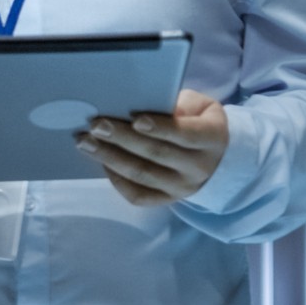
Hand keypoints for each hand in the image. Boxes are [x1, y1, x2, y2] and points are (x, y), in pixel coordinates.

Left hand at [76, 90, 229, 206]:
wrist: (219, 160)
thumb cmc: (201, 122)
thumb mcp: (201, 106)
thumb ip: (177, 105)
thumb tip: (139, 106)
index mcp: (211, 139)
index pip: (185, 135)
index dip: (160, 127)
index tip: (135, 119)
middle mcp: (198, 168)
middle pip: (157, 154)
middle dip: (123, 139)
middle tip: (96, 126)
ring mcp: (181, 188)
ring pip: (142, 175)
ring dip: (111, 158)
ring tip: (86, 143)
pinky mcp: (167, 200)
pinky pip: (139, 196)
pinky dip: (117, 180)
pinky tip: (103, 162)